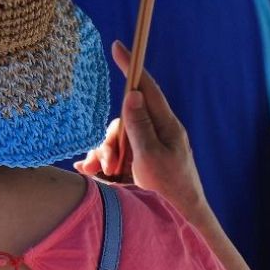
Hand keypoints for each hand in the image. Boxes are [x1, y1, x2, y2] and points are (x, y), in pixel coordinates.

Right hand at [75, 41, 207, 218]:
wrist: (180, 222)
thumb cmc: (170, 191)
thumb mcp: (151, 157)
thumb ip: (140, 126)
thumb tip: (132, 94)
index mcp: (166, 126)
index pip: (146, 88)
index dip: (131, 67)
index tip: (118, 46)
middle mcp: (156, 134)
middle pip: (124, 117)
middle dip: (110, 136)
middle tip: (109, 160)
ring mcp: (147, 150)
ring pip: (115, 138)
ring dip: (103, 154)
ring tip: (103, 174)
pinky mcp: (137, 165)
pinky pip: (113, 155)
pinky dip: (100, 162)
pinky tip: (89, 172)